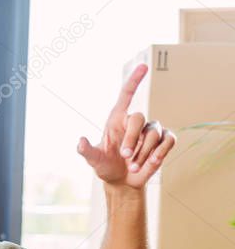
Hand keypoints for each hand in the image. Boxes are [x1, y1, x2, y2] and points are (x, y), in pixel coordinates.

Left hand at [77, 63, 175, 189]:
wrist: (122, 182)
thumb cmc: (106, 167)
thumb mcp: (94, 160)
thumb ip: (87, 151)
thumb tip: (80, 142)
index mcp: (117, 120)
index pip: (126, 95)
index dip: (134, 80)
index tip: (143, 66)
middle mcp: (134, 122)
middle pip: (140, 118)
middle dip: (132, 139)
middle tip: (125, 156)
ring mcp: (150, 131)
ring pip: (154, 133)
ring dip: (143, 153)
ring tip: (133, 166)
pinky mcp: (162, 142)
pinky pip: (168, 140)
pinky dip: (160, 153)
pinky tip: (151, 163)